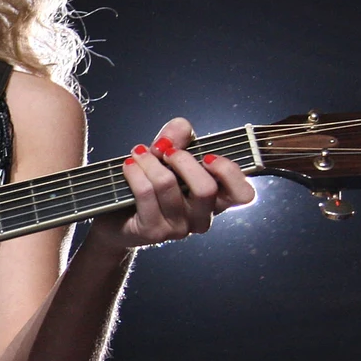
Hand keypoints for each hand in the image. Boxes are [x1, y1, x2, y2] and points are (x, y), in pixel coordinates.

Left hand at [91, 118, 256, 247]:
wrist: (117, 216)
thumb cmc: (150, 184)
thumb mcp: (166, 155)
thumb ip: (177, 138)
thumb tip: (181, 127)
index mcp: (215, 200)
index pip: (243, 195)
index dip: (230, 172)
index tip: (207, 156)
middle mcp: (202, 218)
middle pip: (206, 189)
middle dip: (183, 160)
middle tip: (165, 150)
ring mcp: (178, 228)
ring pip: (168, 186)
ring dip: (150, 162)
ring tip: (138, 153)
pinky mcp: (153, 232)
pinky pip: (145, 194)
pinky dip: (135, 173)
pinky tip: (129, 165)